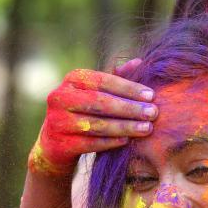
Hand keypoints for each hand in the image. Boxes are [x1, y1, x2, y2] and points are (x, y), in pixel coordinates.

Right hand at [29, 69, 156, 175]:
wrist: (54, 144)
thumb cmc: (82, 113)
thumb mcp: (94, 93)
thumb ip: (115, 78)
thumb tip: (139, 62)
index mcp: (72, 80)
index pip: (103, 81)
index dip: (128, 88)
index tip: (151, 95)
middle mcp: (61, 97)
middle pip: (100, 102)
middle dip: (130, 108)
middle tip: (153, 113)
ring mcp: (57, 121)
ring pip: (97, 124)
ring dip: (125, 126)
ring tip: (146, 128)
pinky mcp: (60, 144)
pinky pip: (90, 143)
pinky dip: (110, 142)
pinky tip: (128, 140)